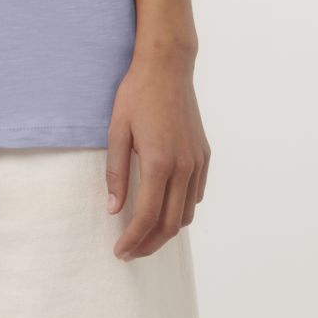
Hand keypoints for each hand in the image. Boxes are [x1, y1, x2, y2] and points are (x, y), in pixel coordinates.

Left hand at [106, 46, 209, 260]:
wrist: (167, 66)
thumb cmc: (137, 94)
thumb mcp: (117, 130)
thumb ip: (116, 172)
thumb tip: (113, 210)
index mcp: (159, 162)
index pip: (147, 217)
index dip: (132, 240)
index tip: (119, 251)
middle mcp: (183, 167)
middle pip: (170, 224)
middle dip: (149, 244)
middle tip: (130, 251)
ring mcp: (197, 162)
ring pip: (186, 213)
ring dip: (166, 231)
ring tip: (145, 234)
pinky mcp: (204, 155)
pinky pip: (195, 194)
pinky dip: (180, 210)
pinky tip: (164, 208)